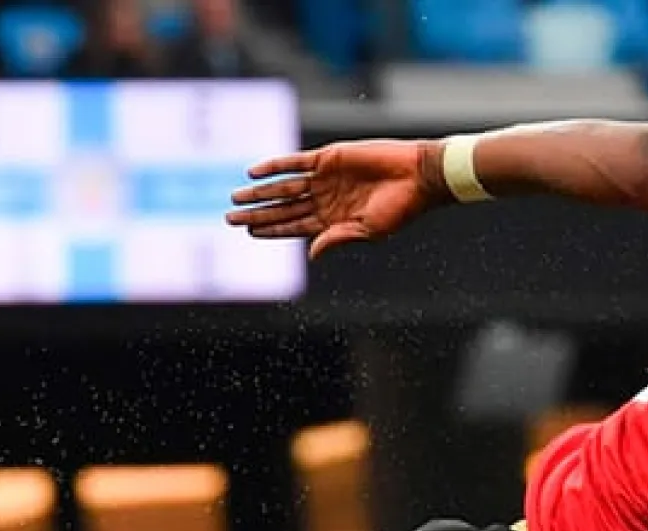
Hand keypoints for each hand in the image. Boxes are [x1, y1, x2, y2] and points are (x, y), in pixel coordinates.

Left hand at [227, 139, 442, 259]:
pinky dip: (274, 166)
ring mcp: (324, 178)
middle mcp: (323, 200)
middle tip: (230, 217)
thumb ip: (337, 239)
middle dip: (256, 213)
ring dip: (260, 192)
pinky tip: (254, 172)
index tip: (248, 232)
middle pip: (282, 208)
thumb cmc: (399, 209)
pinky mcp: (328, 158)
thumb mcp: (367, 231)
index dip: (270, 230)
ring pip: (283, 187)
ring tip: (236, 196)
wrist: (417, 176)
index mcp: (332, 221)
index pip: (293, 227)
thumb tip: (311, 255)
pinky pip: (295, 162)